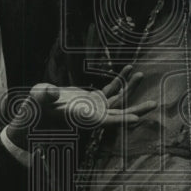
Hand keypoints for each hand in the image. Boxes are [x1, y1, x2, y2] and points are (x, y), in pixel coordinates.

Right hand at [5, 65, 156, 149]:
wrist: (35, 112)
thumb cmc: (35, 108)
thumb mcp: (38, 99)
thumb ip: (45, 96)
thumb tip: (52, 92)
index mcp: (82, 117)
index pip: (105, 121)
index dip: (120, 120)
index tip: (136, 119)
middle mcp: (92, 115)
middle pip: (118, 114)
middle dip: (136, 109)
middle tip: (154, 104)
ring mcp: (94, 107)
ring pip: (117, 100)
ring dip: (130, 88)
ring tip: (141, 75)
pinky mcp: (93, 100)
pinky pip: (110, 90)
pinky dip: (119, 80)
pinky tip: (128, 69)